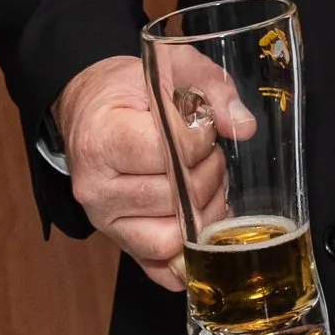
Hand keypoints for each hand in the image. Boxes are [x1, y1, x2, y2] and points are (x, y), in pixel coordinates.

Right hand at [54, 53, 251, 290]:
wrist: (91, 108)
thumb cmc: (133, 88)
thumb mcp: (173, 67)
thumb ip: (213, 90)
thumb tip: (242, 127)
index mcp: (101, 139)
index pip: (167, 151)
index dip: (199, 139)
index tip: (201, 123)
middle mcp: (96, 188)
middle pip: (176, 197)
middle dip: (209, 173)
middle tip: (209, 152)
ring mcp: (105, 220)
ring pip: (173, 235)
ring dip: (205, 209)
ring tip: (204, 180)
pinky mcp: (119, 241)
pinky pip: (160, 267)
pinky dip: (189, 253)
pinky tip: (204, 225)